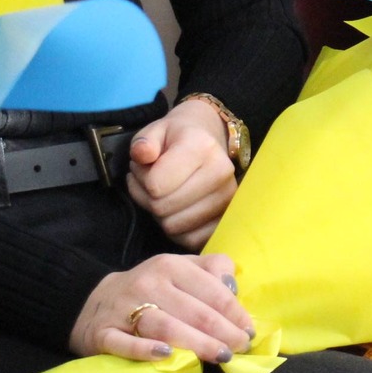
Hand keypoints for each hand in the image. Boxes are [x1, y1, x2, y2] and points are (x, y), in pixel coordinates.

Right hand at [68, 252, 252, 362]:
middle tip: (240, 348)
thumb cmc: (153, 288)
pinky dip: (145, 350)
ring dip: (197, 343)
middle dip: (223, 332)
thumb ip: (213, 270)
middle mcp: (148, 283)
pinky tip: (167, 356)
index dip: (235, 313)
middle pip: (193, 311)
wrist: (96, 302)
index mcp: (171, 266)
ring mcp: (123, 308)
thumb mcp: (182, 269)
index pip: (212, 291)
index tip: (250, 331)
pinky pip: (124, 343)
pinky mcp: (102, 333)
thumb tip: (235, 288)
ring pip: (165, 327)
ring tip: (220, 355)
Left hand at [127, 100, 236, 249]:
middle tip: (150, 183)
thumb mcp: (155, 132)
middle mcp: (222, 172)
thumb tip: (142, 154)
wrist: (210, 141)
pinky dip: (177, 231)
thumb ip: (144, 142)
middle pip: (163, 207)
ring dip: (160, 215)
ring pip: (173, 226)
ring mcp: (229, 198)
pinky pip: (190, 240)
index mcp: (202, 147)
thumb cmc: (177, 139)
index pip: (155, 184)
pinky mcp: (228, 219)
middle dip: (148, 198)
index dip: (141, 178)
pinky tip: (176, 212)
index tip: (145, 166)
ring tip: (163, 195)